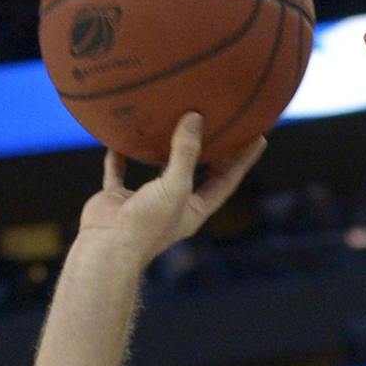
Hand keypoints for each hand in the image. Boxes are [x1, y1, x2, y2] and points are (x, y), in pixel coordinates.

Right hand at [77, 114, 264, 267]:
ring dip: (164, 149)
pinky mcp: (118, 199)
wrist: (106, 248)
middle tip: (223, 123)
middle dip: (210, 151)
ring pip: (157, 170)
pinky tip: (120, 137)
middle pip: (196, 173)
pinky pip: (119, 172)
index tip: (259, 136)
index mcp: (194, 210)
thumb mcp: (176, 185)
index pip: (226, 181)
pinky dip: (120, 156)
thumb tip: (195, 117)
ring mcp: (144, 202)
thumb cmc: (148, 224)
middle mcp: (171, 206)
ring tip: (175, 122)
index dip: (243, 160)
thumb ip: (186, 152)